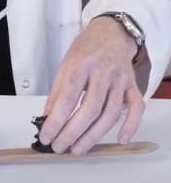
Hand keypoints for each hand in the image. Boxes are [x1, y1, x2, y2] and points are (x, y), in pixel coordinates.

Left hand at [39, 16, 144, 154]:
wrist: (112, 32)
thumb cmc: (85, 49)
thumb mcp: (64, 65)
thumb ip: (56, 92)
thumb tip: (47, 118)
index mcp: (81, 65)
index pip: (67, 99)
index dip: (55, 121)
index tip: (45, 137)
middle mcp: (103, 73)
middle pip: (89, 109)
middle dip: (72, 133)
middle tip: (59, 147)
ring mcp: (120, 80)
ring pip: (110, 113)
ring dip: (93, 135)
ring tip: (77, 150)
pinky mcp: (133, 85)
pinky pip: (137, 107)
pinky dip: (131, 125)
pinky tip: (120, 140)